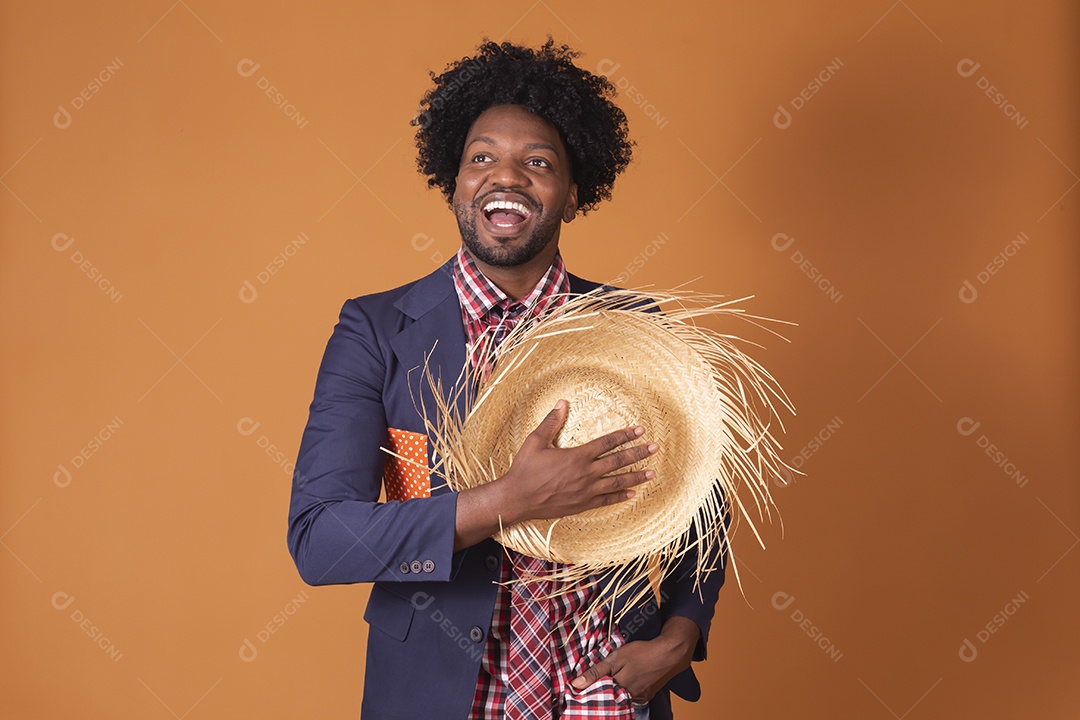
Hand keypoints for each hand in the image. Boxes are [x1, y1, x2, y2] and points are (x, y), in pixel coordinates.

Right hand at [453, 400, 656, 549]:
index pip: (607, 442)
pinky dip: (620, 496)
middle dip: (638, 454)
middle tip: (655, 448)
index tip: (640, 430)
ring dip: (636, 476)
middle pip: (618, 461)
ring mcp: (586, 491)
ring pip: (617, 482)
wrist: (518, 499)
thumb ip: (552, 422)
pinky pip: (606, 500)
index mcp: (577, 456)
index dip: (625, 435)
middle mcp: (586, 473)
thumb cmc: (525, 469)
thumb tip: (562, 403)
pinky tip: (632, 493)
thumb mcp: (536, 441)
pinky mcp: (582, 504)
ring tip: (652, 473)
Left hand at [570, 616, 698, 704]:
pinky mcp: (647, 696)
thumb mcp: (616, 658)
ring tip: (613, 679)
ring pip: (621, 698)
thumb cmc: (642, 653)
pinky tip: (626, 681)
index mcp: (618, 688)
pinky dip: (626, 691)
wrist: (670, 654)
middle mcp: (628, 697)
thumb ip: (596, 672)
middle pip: (609, 698)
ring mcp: (639, 698)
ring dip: (615, 691)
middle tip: (598, 681)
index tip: (580, 688)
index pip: (597, 695)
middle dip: (602, 692)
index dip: (589, 691)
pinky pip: (632, 698)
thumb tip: (576, 684)